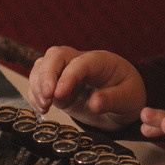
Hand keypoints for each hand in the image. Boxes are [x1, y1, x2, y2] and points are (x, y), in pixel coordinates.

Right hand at [28, 45, 145, 128]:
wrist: (124, 101)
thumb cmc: (128, 94)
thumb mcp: (129, 99)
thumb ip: (113, 100)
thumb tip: (94, 104)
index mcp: (100, 61)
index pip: (80, 62)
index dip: (68, 76)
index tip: (59, 94)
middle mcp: (80, 62)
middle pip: (55, 56)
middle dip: (46, 75)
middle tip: (47, 97)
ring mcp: (66, 73)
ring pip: (42, 66)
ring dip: (37, 85)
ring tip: (44, 106)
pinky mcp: (57, 87)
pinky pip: (39, 83)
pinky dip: (35, 94)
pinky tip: (42, 108)